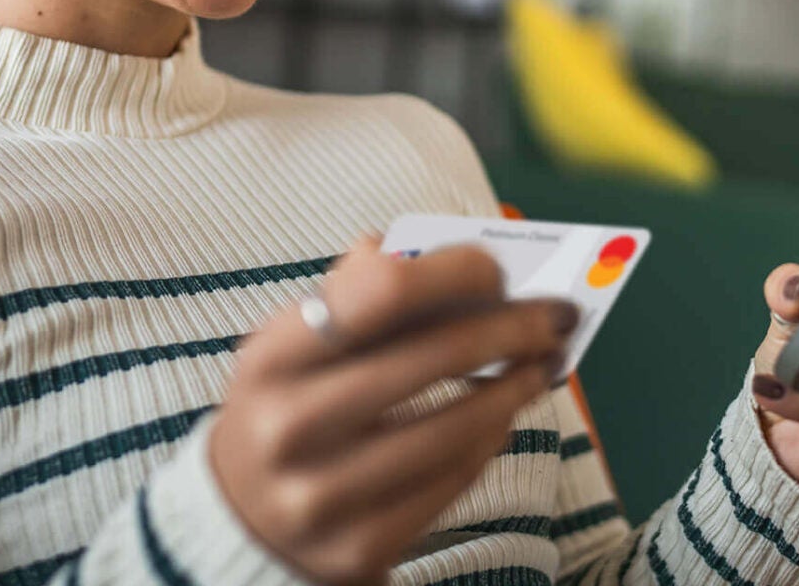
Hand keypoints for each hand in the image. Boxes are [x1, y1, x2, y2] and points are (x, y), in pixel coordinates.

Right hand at [209, 234, 579, 585]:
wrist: (241, 521)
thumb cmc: (290, 405)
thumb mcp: (294, 346)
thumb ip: (355, 292)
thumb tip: (435, 251)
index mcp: (271, 357)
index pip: (381, 289)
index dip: (455, 272)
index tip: (498, 271)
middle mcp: (290, 426)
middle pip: (433, 357)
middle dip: (513, 328)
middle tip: (558, 315)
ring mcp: (323, 496)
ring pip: (454, 428)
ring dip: (515, 388)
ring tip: (543, 365)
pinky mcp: (359, 547)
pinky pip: (451, 483)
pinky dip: (489, 441)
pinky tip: (503, 417)